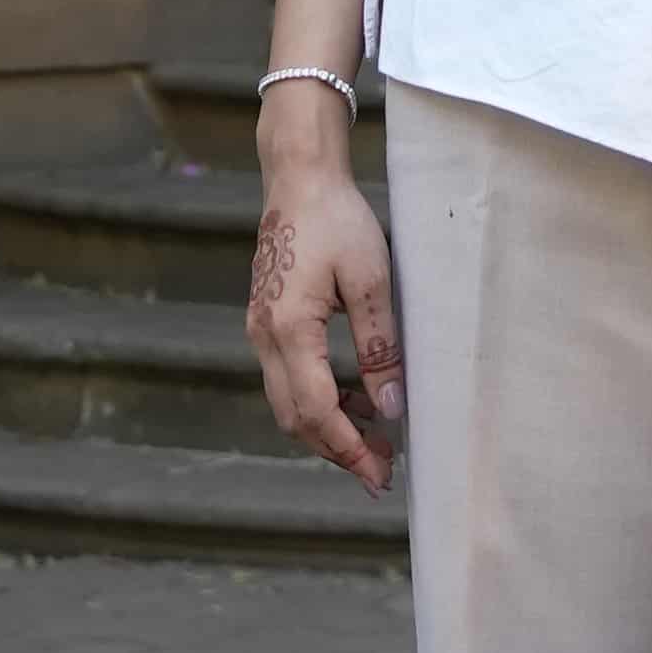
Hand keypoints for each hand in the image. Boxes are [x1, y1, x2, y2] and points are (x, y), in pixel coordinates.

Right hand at [246, 106, 400, 489]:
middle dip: (338, 449)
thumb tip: (391, 407)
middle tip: (382, 469)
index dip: (349, 448)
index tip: (381, 473)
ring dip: (328, 426)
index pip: (317, 410)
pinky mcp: (266, 323)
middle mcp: (263, 337)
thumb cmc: (336, 219)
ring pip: (288, 403)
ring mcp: (259, 331)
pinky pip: (288, 379)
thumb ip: (379, 346)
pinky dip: (319, 399)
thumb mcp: (371, 279)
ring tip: (376, 438)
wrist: (298, 178)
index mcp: (288, 329)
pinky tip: (355, 398)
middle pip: (295, 418)